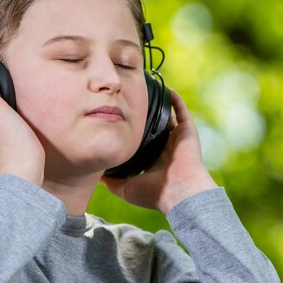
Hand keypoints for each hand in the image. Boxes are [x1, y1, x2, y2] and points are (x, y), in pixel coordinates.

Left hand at [101, 90, 217, 213]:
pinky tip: (165, 88)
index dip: (130, 132)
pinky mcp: (187, 130)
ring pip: (167, 116)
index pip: (141, 142)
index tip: (116, 120)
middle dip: (142, 115)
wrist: (179, 192)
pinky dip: (175, 99)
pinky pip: (181, 110)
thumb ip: (111, 181)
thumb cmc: (154, 193)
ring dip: (159, 105)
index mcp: (153, 160)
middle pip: (153, 126)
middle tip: (127, 101)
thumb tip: (95, 174)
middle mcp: (166, 147)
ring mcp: (177, 138)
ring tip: (145, 91)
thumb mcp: (126, 189)